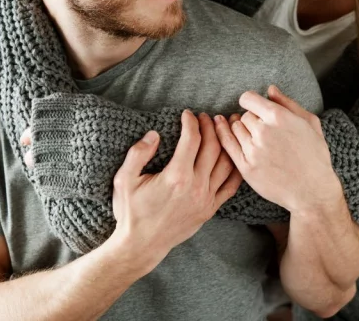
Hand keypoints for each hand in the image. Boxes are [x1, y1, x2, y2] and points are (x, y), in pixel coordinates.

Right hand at [105, 111, 241, 267]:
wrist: (141, 245)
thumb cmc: (131, 212)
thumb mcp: (124, 180)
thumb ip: (138, 154)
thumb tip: (154, 134)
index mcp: (176, 176)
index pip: (192, 139)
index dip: (191, 122)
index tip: (187, 114)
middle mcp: (196, 186)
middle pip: (212, 147)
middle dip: (210, 127)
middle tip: (205, 117)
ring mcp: (206, 198)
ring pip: (226, 164)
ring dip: (225, 143)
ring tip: (221, 131)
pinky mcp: (210, 209)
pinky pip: (231, 186)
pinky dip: (235, 168)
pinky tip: (233, 156)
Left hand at [214, 86, 340, 213]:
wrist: (312, 190)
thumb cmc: (315, 155)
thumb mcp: (310, 123)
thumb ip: (288, 103)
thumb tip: (270, 89)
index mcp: (279, 117)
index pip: (248, 99)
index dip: (251, 101)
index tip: (254, 107)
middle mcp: (264, 131)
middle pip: (244, 115)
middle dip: (251, 119)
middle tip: (261, 129)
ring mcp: (253, 150)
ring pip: (235, 129)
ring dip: (241, 130)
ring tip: (252, 136)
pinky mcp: (246, 167)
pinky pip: (227, 145)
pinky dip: (223, 135)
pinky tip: (222, 129)